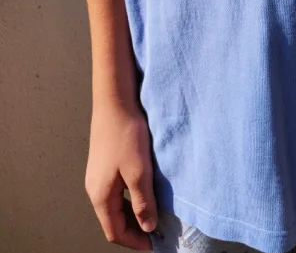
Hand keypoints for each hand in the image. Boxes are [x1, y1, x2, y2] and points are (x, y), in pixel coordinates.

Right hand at [85, 99, 157, 249]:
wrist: (114, 102)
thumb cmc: (125, 135)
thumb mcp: (139, 171)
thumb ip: (143, 202)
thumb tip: (147, 227)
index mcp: (101, 196)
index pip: (115, 232)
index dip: (135, 241)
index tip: (155, 244)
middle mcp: (94, 189)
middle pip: (113, 221)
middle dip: (134, 229)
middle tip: (157, 230)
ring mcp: (97, 176)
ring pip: (114, 206)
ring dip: (132, 213)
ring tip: (153, 213)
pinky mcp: (103, 163)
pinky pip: (115, 191)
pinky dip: (129, 199)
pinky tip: (143, 191)